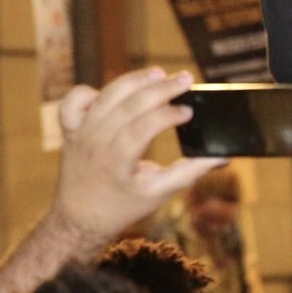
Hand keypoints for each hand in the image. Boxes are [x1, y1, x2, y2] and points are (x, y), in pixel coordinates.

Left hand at [50, 69, 226, 244]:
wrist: (80, 218)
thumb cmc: (124, 206)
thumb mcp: (159, 194)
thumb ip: (190, 172)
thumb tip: (221, 156)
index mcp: (117, 163)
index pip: (143, 127)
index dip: (168, 115)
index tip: (189, 111)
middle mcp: (95, 144)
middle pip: (127, 105)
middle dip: (160, 88)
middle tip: (185, 79)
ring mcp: (79, 133)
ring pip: (107, 95)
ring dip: (134, 80)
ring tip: (159, 74)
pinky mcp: (70, 127)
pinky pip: (76, 98)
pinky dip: (95, 89)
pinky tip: (118, 92)